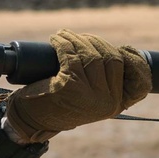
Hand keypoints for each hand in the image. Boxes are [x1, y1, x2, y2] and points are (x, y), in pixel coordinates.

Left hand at [3, 29, 150, 141]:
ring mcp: (89, 95)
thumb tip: (112, 51)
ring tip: (63, 35)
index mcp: (116, 104)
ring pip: (89, 55)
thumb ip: (102, 84)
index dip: (126, 54)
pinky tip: (56, 39)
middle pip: (109, 58)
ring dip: (76, 39)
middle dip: (94, 42)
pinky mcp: (69, 87)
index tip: (118, 46)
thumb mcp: (88, 98)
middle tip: (78, 37)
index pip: (127, 69)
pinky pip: (70, 55)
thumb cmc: (58, 105)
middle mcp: (107, 102)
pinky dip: (63, 43)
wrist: (31, 122)